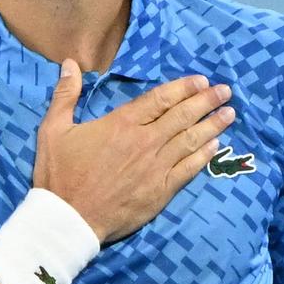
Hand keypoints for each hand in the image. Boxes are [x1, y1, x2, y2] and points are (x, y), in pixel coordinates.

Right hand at [31, 58, 235, 244]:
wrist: (69, 219)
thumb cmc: (59, 174)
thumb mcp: (53, 129)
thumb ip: (65, 95)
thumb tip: (69, 64)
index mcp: (121, 124)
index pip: (160, 99)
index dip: (183, 88)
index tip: (201, 80)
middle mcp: (144, 142)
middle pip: (182, 116)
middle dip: (206, 101)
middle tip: (225, 90)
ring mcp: (155, 167)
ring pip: (191, 140)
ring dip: (212, 125)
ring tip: (230, 113)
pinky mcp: (160, 191)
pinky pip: (189, 169)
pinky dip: (204, 155)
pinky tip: (217, 146)